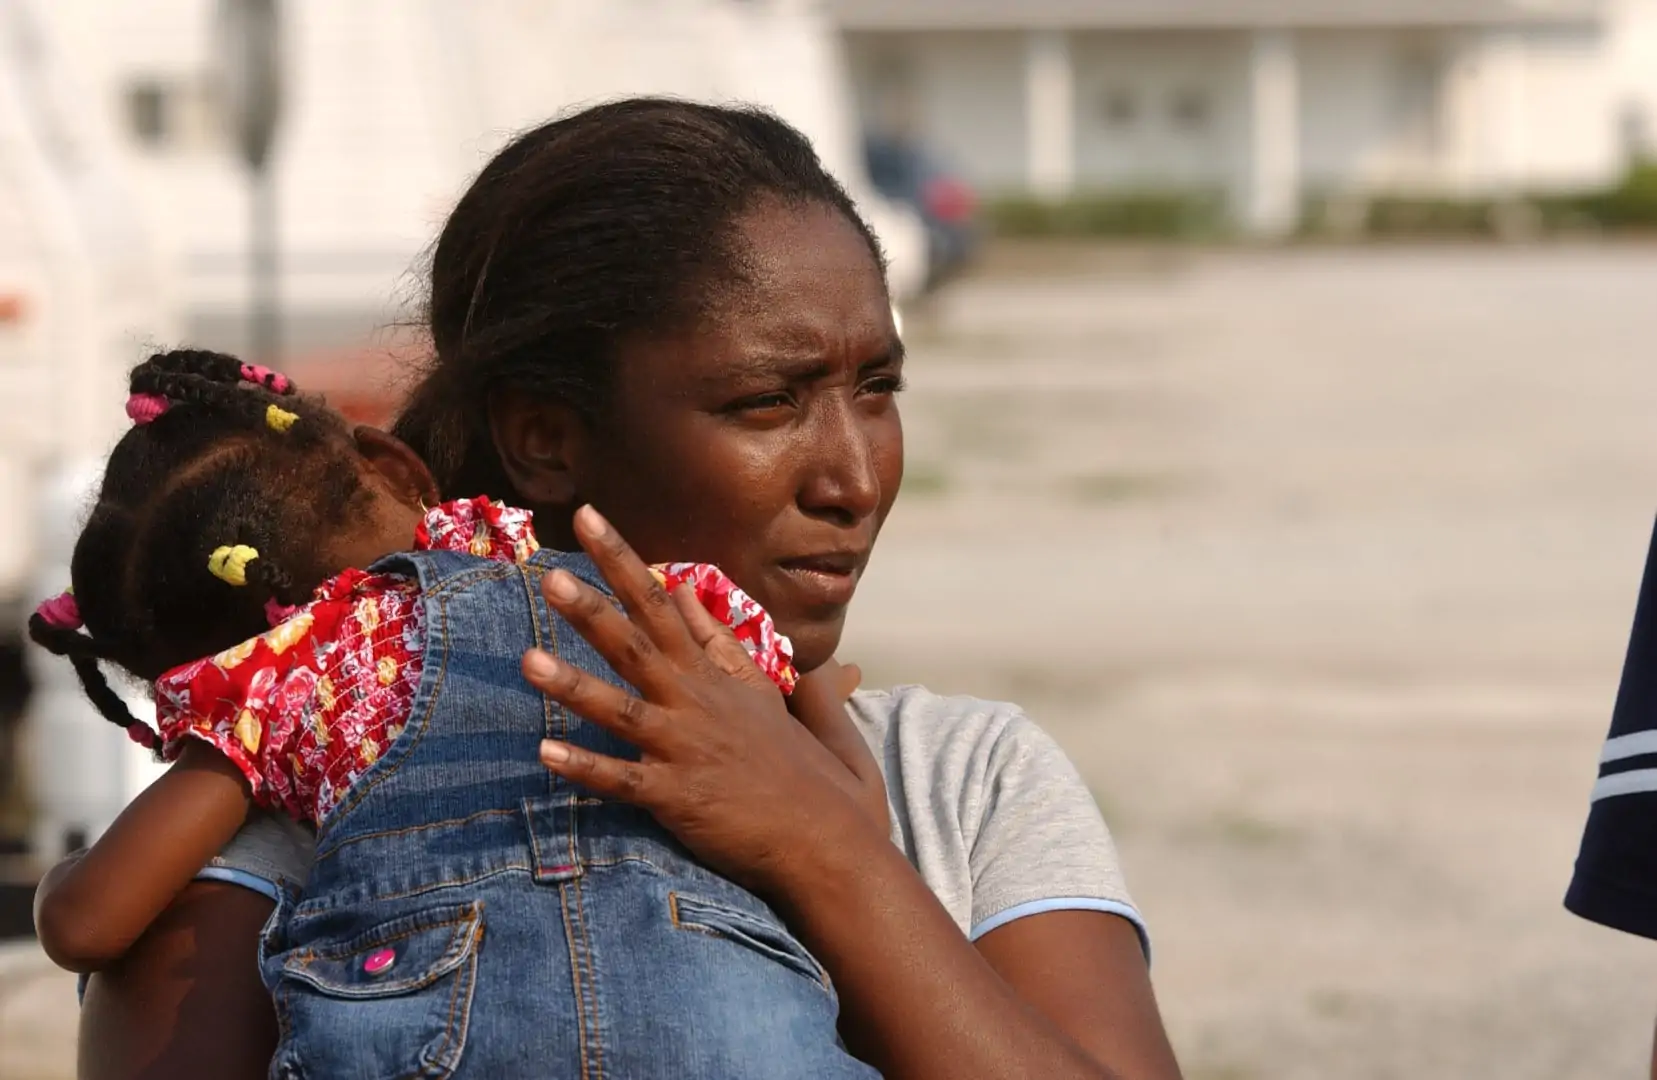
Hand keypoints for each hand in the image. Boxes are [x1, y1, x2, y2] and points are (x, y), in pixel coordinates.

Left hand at [522, 505, 886, 896]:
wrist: (822, 831)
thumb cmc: (789, 760)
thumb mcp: (759, 686)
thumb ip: (718, 638)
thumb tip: (687, 588)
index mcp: (709, 674)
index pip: (661, 602)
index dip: (622, 559)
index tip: (587, 516)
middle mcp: (694, 702)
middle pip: (636, 644)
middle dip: (593, 608)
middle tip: (550, 575)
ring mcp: (685, 749)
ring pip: (621, 709)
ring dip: (574, 686)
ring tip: (526, 660)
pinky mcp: (677, 798)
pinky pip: (623, 781)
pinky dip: (586, 769)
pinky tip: (545, 754)